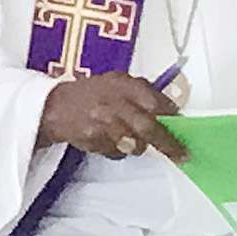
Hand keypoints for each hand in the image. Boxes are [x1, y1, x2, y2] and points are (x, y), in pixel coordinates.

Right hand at [37, 72, 188, 162]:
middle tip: (181, 154)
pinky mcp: (94, 140)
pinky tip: (109, 139)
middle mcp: (114, 103)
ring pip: (135, 145)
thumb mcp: (117, 81)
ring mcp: (104, 124)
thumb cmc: (91, 94)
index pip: (156, 102)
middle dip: (168, 143)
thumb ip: (143, 92)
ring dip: (139, 146)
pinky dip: (119, 150)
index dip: (172, 116)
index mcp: (123, 85)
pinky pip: (117, 153)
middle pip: (149, 127)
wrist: (56, 106)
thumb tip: (170, 109)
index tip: (181, 125)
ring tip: (128, 137)